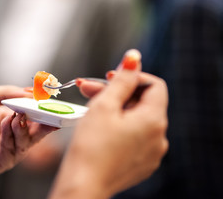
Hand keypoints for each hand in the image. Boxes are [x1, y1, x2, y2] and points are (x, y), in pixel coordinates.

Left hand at [0, 86, 56, 174]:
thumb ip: (6, 93)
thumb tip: (30, 91)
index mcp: (10, 121)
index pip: (33, 118)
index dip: (44, 111)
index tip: (51, 103)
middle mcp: (11, 137)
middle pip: (35, 133)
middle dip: (44, 123)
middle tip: (49, 113)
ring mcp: (5, 151)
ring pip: (25, 143)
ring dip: (24, 128)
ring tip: (19, 115)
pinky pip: (10, 152)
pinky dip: (10, 137)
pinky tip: (6, 124)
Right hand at [50, 49, 168, 197]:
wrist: (83, 185)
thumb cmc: (90, 147)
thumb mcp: (104, 105)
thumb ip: (122, 79)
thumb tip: (134, 57)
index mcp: (154, 120)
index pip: (154, 85)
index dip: (132, 76)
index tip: (110, 77)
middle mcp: (159, 137)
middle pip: (142, 102)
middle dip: (116, 92)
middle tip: (88, 89)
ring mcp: (151, 152)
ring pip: (136, 119)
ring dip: (115, 109)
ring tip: (90, 109)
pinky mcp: (141, 162)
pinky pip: (134, 136)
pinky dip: (119, 127)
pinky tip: (99, 128)